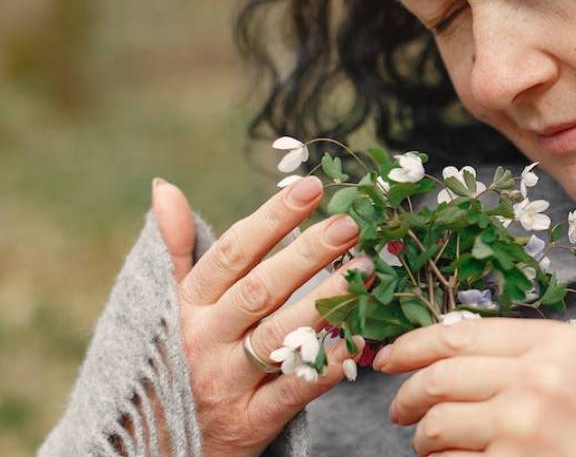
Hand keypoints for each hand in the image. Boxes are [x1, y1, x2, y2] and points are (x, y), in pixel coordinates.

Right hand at [152, 176, 369, 456]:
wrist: (175, 443)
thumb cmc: (188, 356)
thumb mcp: (176, 305)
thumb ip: (178, 249)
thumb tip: (165, 188)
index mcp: (189, 306)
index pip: (233, 253)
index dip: (272, 217)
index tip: (312, 186)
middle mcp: (205, 341)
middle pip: (261, 290)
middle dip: (308, 253)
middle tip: (351, 223)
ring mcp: (227, 382)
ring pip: (280, 337)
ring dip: (326, 301)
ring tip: (368, 269)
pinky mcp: (252, 421)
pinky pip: (296, 389)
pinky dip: (329, 364)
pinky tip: (361, 337)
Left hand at [372, 318, 575, 456]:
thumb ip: (525, 354)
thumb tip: (447, 354)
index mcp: (555, 343)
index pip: (459, 334)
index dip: (412, 346)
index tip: (389, 358)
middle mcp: (538, 377)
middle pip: (439, 377)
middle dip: (407, 397)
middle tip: (400, 412)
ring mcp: (522, 425)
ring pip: (436, 425)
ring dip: (423, 440)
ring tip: (432, 445)